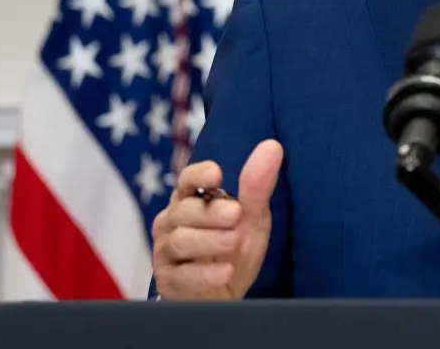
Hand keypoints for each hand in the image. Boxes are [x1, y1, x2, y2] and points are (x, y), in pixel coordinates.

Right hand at [151, 139, 282, 298]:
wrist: (224, 294)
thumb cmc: (233, 247)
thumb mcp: (252, 217)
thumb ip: (257, 186)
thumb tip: (272, 146)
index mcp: (191, 200)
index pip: (187, 180)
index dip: (199, 174)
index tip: (217, 173)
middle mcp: (172, 222)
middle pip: (184, 211)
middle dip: (210, 212)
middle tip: (236, 214)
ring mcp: (167, 252)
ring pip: (179, 241)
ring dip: (208, 241)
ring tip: (233, 241)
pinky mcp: (169, 281)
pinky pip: (181, 275)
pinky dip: (204, 274)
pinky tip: (225, 272)